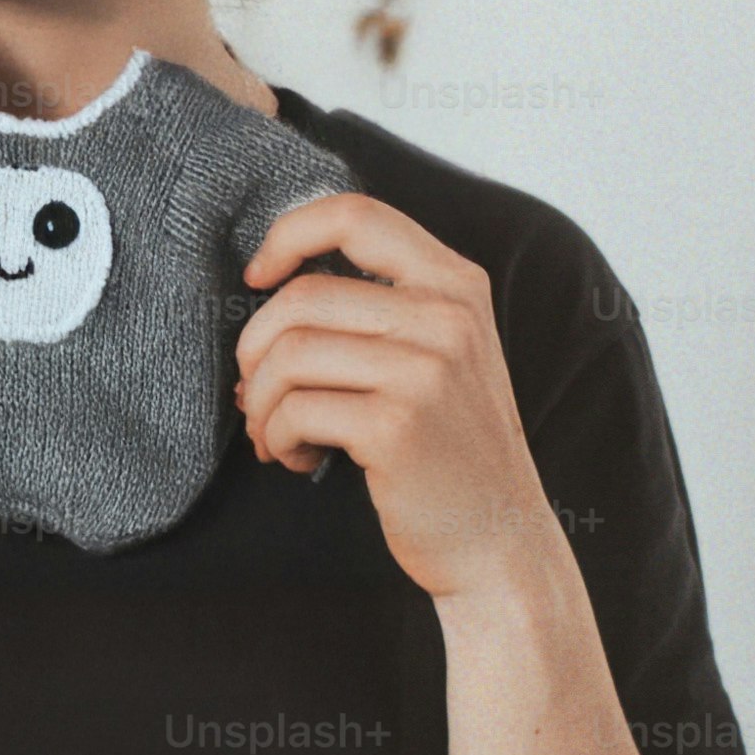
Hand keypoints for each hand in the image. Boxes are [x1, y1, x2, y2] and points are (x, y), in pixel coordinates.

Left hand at [231, 194, 566, 603]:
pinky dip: (276, 437)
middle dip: (256, 349)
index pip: (354, 215)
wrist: (498, 540)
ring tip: (276, 433)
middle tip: (257, 393)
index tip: (260, 279)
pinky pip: (295, 410)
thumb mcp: (441, 354)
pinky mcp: (397, 425)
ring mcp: (426, 369)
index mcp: (456, 284)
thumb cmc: (450, 448)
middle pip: (302, 297)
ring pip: (289, 354)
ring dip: (262, 402)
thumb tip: (267, 292)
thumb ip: (383, 307)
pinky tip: (296, 457)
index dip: (288, 235)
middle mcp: (447, 316)